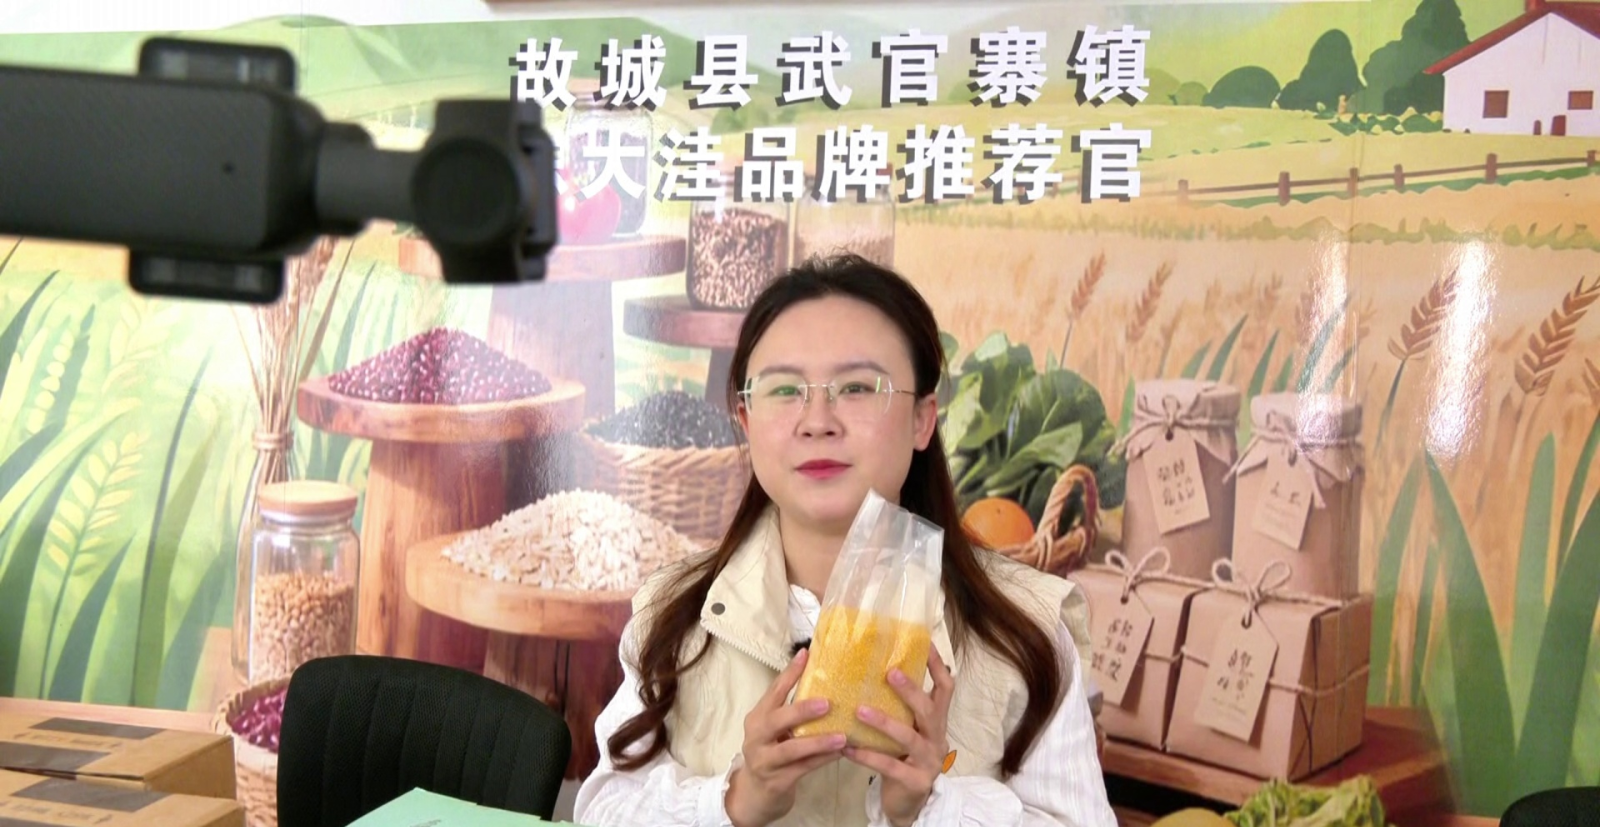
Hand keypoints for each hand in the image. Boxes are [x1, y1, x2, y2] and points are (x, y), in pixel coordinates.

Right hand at [725, 648, 846, 826]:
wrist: (754, 796)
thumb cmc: (771, 755)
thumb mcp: (774, 731)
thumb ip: (791, 712)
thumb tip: (826, 686)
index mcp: (757, 718)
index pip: (773, 691)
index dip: (789, 673)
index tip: (806, 655)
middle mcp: (756, 737)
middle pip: (776, 719)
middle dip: (801, 710)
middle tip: (826, 703)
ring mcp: (765, 761)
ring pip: (791, 749)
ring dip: (818, 742)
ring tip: (842, 736)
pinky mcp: (776, 782)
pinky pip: (803, 769)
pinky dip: (822, 760)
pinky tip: (841, 753)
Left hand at [843, 647, 955, 826]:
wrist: (909, 803)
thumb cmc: (902, 759)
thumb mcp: (906, 731)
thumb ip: (898, 709)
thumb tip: (870, 671)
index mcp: (936, 722)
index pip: (945, 688)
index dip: (937, 665)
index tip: (924, 642)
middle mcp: (937, 739)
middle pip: (929, 710)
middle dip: (911, 691)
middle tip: (890, 672)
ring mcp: (929, 762)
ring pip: (909, 738)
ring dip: (884, 722)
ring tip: (859, 710)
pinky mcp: (915, 782)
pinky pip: (889, 766)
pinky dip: (867, 756)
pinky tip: (847, 749)